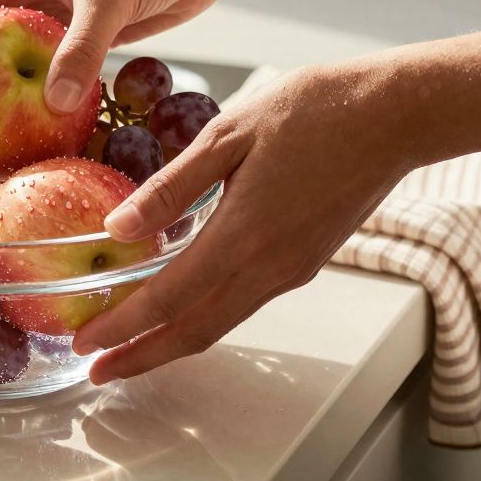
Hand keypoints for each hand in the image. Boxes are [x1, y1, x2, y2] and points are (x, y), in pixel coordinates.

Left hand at [71, 64, 408, 383]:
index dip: (121, 327)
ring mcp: (290, 270)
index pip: (167, 299)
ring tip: (129, 349)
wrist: (396, 114)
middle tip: (95, 370)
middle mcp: (268, 267)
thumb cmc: (314, 110)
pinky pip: (242, 304)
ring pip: (219, 324)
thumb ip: (172, 187)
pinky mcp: (304, 262)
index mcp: (242, 235)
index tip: (84, 344)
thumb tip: (118, 228)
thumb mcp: (228, 134)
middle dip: (140, 357)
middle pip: (193, 332)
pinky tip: (180, 309)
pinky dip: (202, 318)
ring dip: (170, 344)